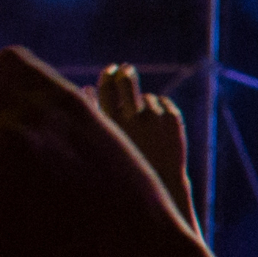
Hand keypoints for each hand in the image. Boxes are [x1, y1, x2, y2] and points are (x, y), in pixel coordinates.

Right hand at [94, 65, 197, 229]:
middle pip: (127, 80)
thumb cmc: (126, 166)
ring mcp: (155, 116)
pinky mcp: (173, 119)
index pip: (107, 84)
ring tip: (142, 124)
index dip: (108, 74)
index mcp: (111, 122)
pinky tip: (156, 128)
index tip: (110, 69)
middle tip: (125, 69)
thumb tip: (84, 88)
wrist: (159, 187)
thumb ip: (94, 114)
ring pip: (147, 97)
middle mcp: (132, 116)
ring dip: (143, 104)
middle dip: (126, 73)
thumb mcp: (105, 142)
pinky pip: (164, 104)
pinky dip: (159, 111)